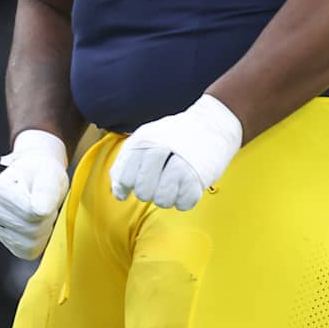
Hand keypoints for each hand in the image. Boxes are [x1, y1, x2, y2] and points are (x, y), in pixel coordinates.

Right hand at [0, 130, 69, 259]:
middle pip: (32, 231)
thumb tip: (40, 211)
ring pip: (31, 244)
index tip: (45, 194)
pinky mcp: (8, 242)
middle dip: (47, 219)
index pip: (32, 213)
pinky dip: (39, 242)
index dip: (47, 207)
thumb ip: (47, 190)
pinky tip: (37, 225)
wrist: (36, 177)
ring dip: (44, 231)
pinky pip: (28, 252)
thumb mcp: (50, 174)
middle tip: (45, 204)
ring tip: (40, 213)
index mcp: (1, 191)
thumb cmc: (43, 174)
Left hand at [111, 94, 241, 210]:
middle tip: (158, 182)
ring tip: (173, 185)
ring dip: (167, 198)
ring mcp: (181, 164)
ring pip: (163, 201)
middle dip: (148, 192)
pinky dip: (184, 200)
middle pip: (144, 192)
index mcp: (144, 141)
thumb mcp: (144, 140)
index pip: (126, 177)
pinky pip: (184, 204)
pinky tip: (185, 187)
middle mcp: (160, 151)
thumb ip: (125, 164)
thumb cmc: (174, 135)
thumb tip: (117, 193)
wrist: (211, 123)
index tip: (133, 186)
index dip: (126, 187)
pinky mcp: (199, 176)